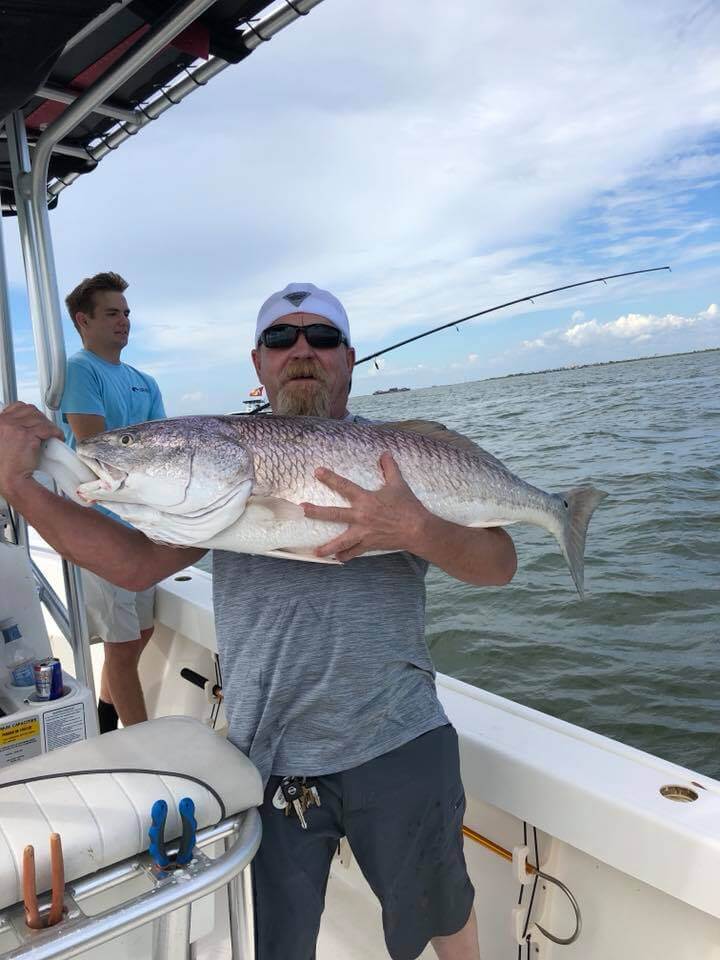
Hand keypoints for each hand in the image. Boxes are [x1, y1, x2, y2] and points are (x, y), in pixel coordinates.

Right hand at [0, 402, 62, 497]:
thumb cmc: (6, 464)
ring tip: (53, 435)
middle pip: (31, 411)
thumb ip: (9, 429)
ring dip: (49, 426)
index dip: (30, 413)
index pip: (17, 407)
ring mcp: (16, 428)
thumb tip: (25, 423)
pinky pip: (47, 429)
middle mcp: (4, 422)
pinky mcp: (27, 436)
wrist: (9, 478)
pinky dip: (55, 432)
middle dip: (42, 419)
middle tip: (47, 429)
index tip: (36, 420)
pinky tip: (57, 437)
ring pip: (40, 419)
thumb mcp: (2, 440)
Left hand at [302, 452, 430, 560]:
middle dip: (316, 512)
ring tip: (316, 552)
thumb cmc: (408, 506)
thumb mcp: (399, 484)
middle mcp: (361, 516)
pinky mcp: (369, 544)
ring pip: (341, 541)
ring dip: (327, 547)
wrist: (418, 529)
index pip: (344, 486)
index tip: (317, 472)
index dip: (330, 478)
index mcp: (366, 500)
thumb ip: (390, 468)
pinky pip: (355, 552)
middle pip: (334, 514)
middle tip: (302, 509)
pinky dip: (346, 556)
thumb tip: (385, 453)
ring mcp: (363, 533)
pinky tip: (338, 559)